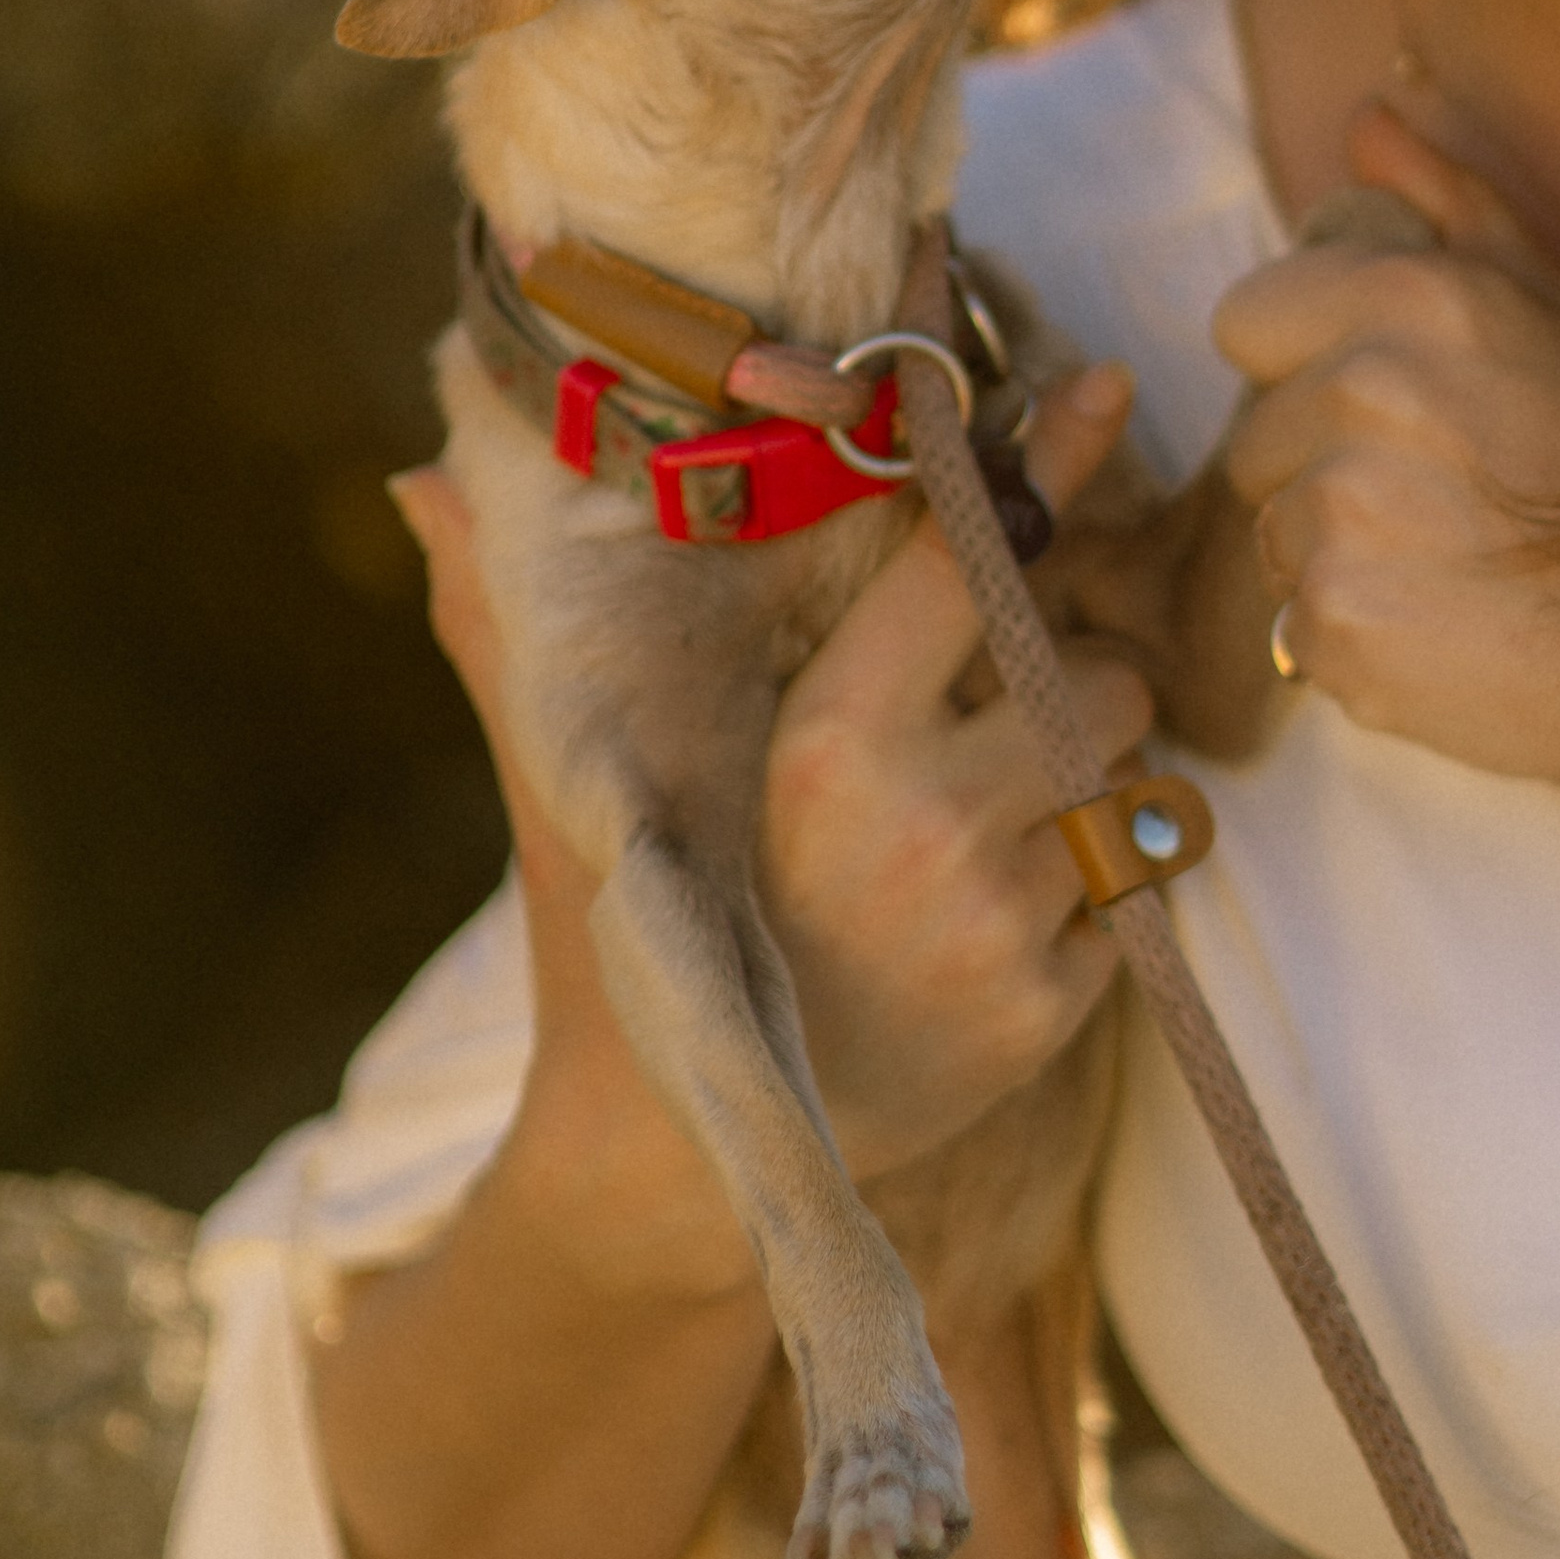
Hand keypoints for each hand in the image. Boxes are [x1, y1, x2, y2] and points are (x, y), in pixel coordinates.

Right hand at [388, 363, 1145, 1248]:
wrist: (673, 1168)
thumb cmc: (624, 948)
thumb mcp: (576, 791)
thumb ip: (513, 632)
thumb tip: (422, 482)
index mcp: (821, 744)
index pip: (970, 565)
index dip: (1044, 469)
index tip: (1103, 390)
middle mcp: (920, 825)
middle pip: (1090, 672)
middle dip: (1072, 679)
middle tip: (1007, 711)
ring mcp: (994, 924)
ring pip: (1129, 780)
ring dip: (1096, 781)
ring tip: (1007, 814)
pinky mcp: (1046, 1012)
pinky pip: (1137, 893)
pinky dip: (1100, 890)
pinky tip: (1007, 913)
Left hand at [1217, 101, 1559, 791]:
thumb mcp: (1551, 309)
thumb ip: (1450, 202)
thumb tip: (1365, 116)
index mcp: (1413, 298)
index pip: (1246, 320)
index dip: (1302, 369)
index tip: (1387, 415)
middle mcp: (1368, 389)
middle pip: (1254, 439)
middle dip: (1324, 474)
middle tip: (1446, 508)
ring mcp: (1346, 510)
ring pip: (1270, 538)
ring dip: (1341, 562)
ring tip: (1455, 573)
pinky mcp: (1338, 618)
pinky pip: (1292, 633)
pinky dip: (1356, 647)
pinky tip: (1449, 636)